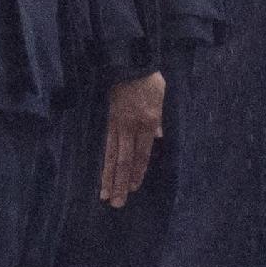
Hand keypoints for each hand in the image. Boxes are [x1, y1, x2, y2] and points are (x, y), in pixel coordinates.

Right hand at [100, 70, 167, 206]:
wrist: (128, 63)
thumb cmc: (149, 80)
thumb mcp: (163, 98)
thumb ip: (162, 119)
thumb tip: (160, 137)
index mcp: (149, 121)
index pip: (143, 153)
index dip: (138, 172)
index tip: (133, 188)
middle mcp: (132, 126)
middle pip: (125, 160)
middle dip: (121, 183)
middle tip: (116, 203)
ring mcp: (117, 124)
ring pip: (113, 156)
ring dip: (109, 177)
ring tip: (105, 195)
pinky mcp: (108, 120)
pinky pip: (106, 144)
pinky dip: (104, 161)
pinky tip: (102, 173)